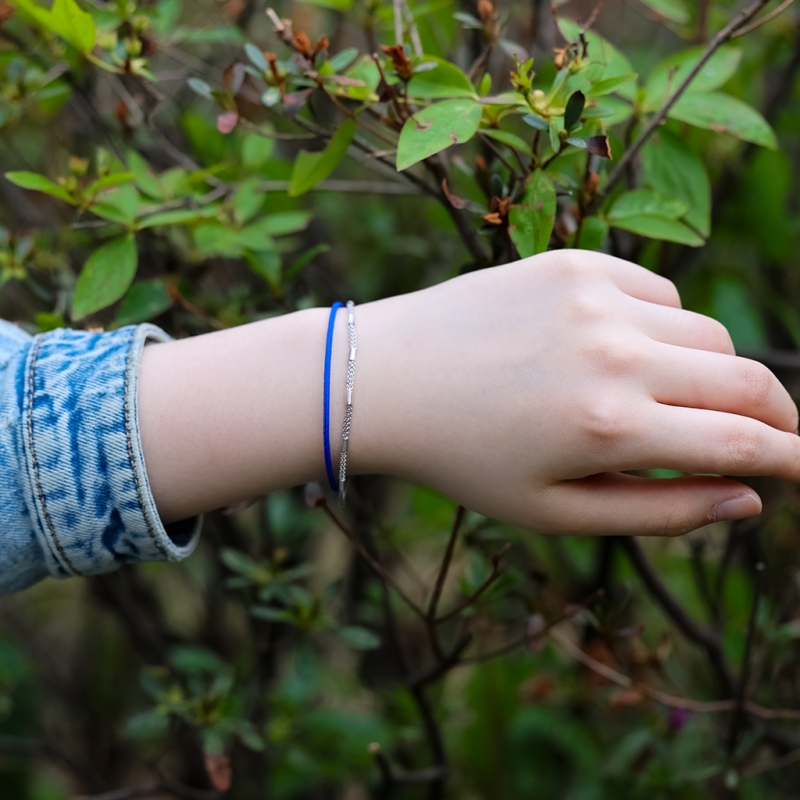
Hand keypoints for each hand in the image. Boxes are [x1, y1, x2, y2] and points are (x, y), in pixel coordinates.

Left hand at [353, 251, 799, 535]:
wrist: (387, 379)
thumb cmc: (465, 458)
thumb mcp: (554, 510)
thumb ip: (660, 511)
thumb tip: (746, 499)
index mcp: (608, 427)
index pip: (742, 442)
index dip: (789, 457)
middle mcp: (612, 352)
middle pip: (746, 379)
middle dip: (776, 415)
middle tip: (774, 436)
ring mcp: (595, 298)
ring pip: (707, 333)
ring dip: (709, 372)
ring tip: (666, 400)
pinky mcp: (574, 262)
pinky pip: (659, 293)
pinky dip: (660, 326)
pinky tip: (619, 350)